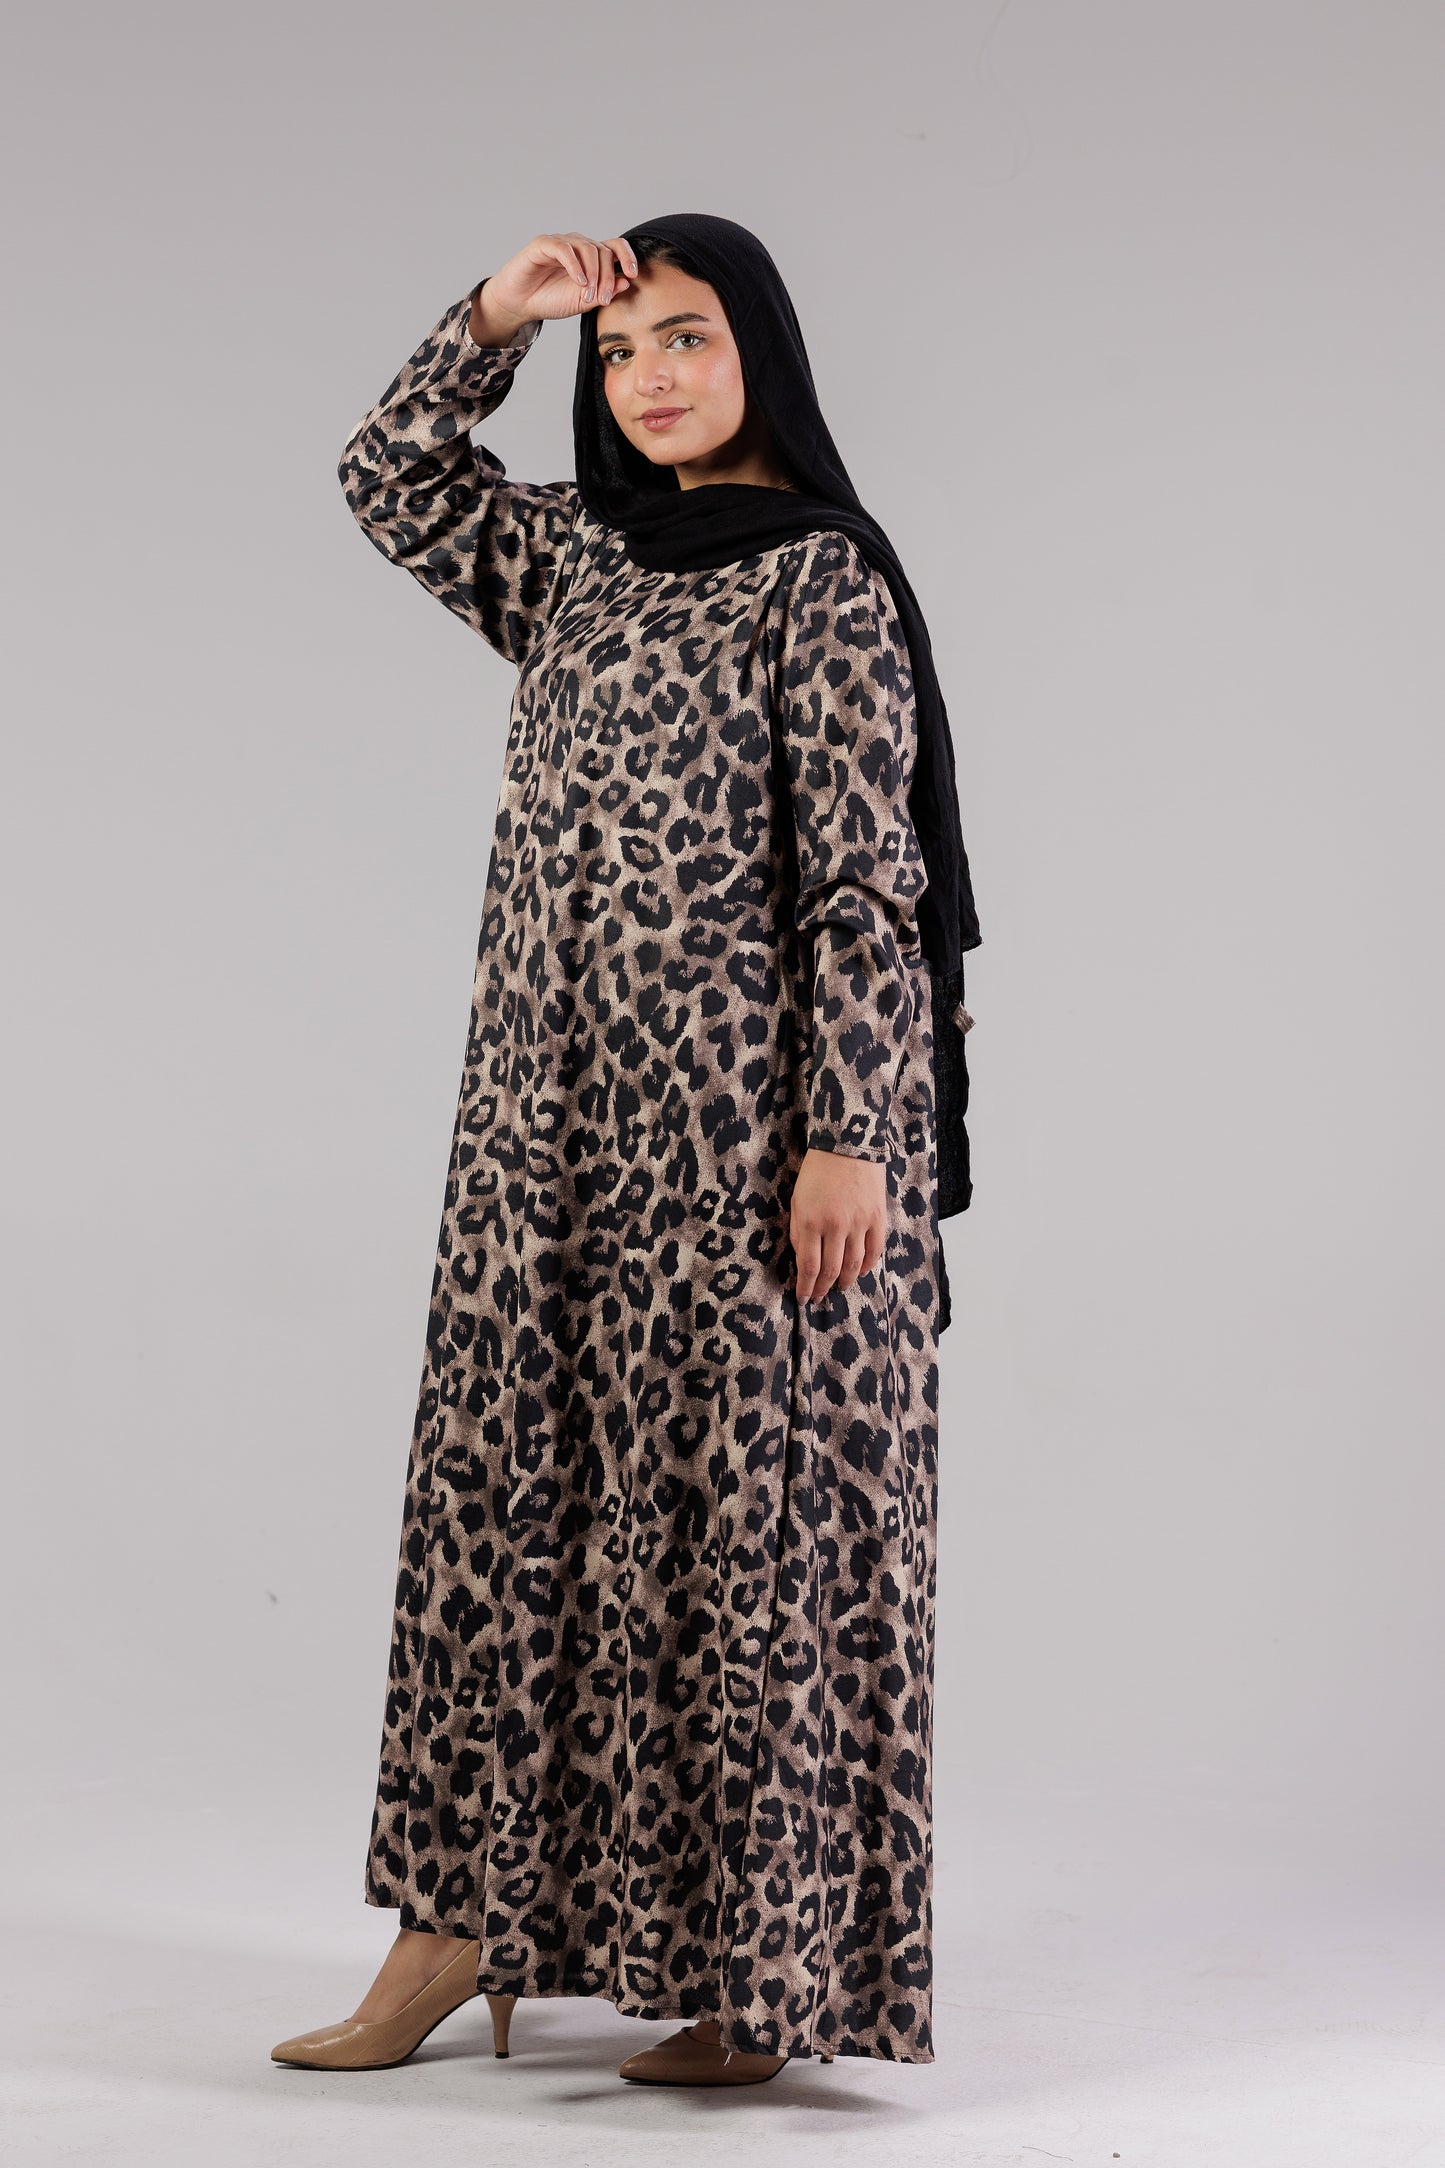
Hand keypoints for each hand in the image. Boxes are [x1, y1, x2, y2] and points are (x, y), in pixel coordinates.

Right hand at [469, 231, 639, 342]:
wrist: (521, 304)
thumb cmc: (551, 300)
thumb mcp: (582, 302)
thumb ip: (604, 293)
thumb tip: (626, 282)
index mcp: (591, 258)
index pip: (616, 247)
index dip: (627, 256)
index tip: (633, 274)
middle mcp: (579, 246)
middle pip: (604, 251)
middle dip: (607, 276)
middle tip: (602, 299)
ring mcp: (562, 243)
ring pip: (587, 248)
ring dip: (592, 273)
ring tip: (587, 294)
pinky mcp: (543, 244)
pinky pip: (564, 248)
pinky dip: (575, 265)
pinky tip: (578, 282)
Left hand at [789, 1148, 888, 1305]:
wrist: (848, 1146)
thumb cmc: (817, 1172)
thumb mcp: (797, 1200)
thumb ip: (799, 1231)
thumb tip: (803, 1259)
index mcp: (811, 1221)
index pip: (808, 1266)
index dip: (806, 1287)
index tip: (803, 1298)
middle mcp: (836, 1226)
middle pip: (831, 1270)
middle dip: (823, 1289)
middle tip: (819, 1297)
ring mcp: (859, 1223)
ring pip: (853, 1265)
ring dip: (845, 1281)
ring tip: (839, 1288)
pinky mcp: (877, 1218)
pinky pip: (874, 1251)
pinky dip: (867, 1266)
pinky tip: (859, 1272)